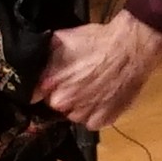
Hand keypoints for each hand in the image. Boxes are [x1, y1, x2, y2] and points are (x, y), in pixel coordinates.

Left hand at [33, 10, 161, 130]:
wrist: (130, 47)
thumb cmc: (96, 41)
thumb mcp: (61, 39)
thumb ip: (42, 55)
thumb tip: (30, 62)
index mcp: (49, 84)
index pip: (33, 95)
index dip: (42, 88)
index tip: (51, 82)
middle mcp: (63, 103)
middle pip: (55, 105)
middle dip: (62, 94)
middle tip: (77, 80)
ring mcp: (84, 114)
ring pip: (74, 115)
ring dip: (80, 105)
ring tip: (93, 88)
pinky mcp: (102, 120)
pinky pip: (92, 122)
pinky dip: (96, 112)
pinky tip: (103, 96)